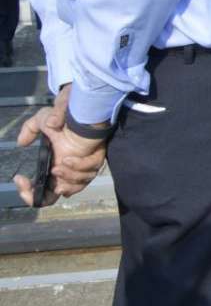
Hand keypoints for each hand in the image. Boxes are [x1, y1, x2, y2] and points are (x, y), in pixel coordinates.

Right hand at [11, 84, 107, 206]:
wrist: (85, 110)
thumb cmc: (65, 116)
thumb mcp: (43, 120)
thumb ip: (30, 129)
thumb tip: (22, 143)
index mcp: (53, 168)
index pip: (41, 192)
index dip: (30, 193)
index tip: (20, 179)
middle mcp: (67, 172)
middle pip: (56, 196)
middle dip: (46, 196)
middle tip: (38, 186)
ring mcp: (82, 169)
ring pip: (75, 187)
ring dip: (66, 179)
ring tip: (57, 168)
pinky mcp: (95, 162)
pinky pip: (88, 173)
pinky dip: (78, 169)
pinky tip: (68, 160)